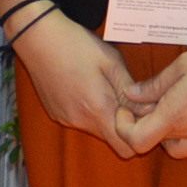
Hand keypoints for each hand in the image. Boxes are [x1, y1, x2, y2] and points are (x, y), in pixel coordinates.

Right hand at [3, 0, 156, 156]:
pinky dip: (87, 112)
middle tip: (123, 97)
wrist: (37, 37)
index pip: (127, 149)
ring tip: (101, 87)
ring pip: (95, 131)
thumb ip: (130, 92)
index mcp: (99, 109)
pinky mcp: (55, 113)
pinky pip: (79, 121)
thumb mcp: (111, 62)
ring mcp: (66, 118)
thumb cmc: (77, 44)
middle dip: (122, 126)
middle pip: (111, 141)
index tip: (137, 111)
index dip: (138, 134)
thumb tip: (149, 112)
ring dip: (104, 117)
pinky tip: (83, 87)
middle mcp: (81, 121)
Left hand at [115, 36, 186, 157]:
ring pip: (181, 149)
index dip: (125, 128)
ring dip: (172, 135)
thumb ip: (154, 85)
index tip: (128, 111)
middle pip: (157, 144)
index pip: (138, 141)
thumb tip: (131, 95)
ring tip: (179, 108)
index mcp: (177, 114)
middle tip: (154, 103)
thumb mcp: (182, 66)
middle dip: (149, 126)